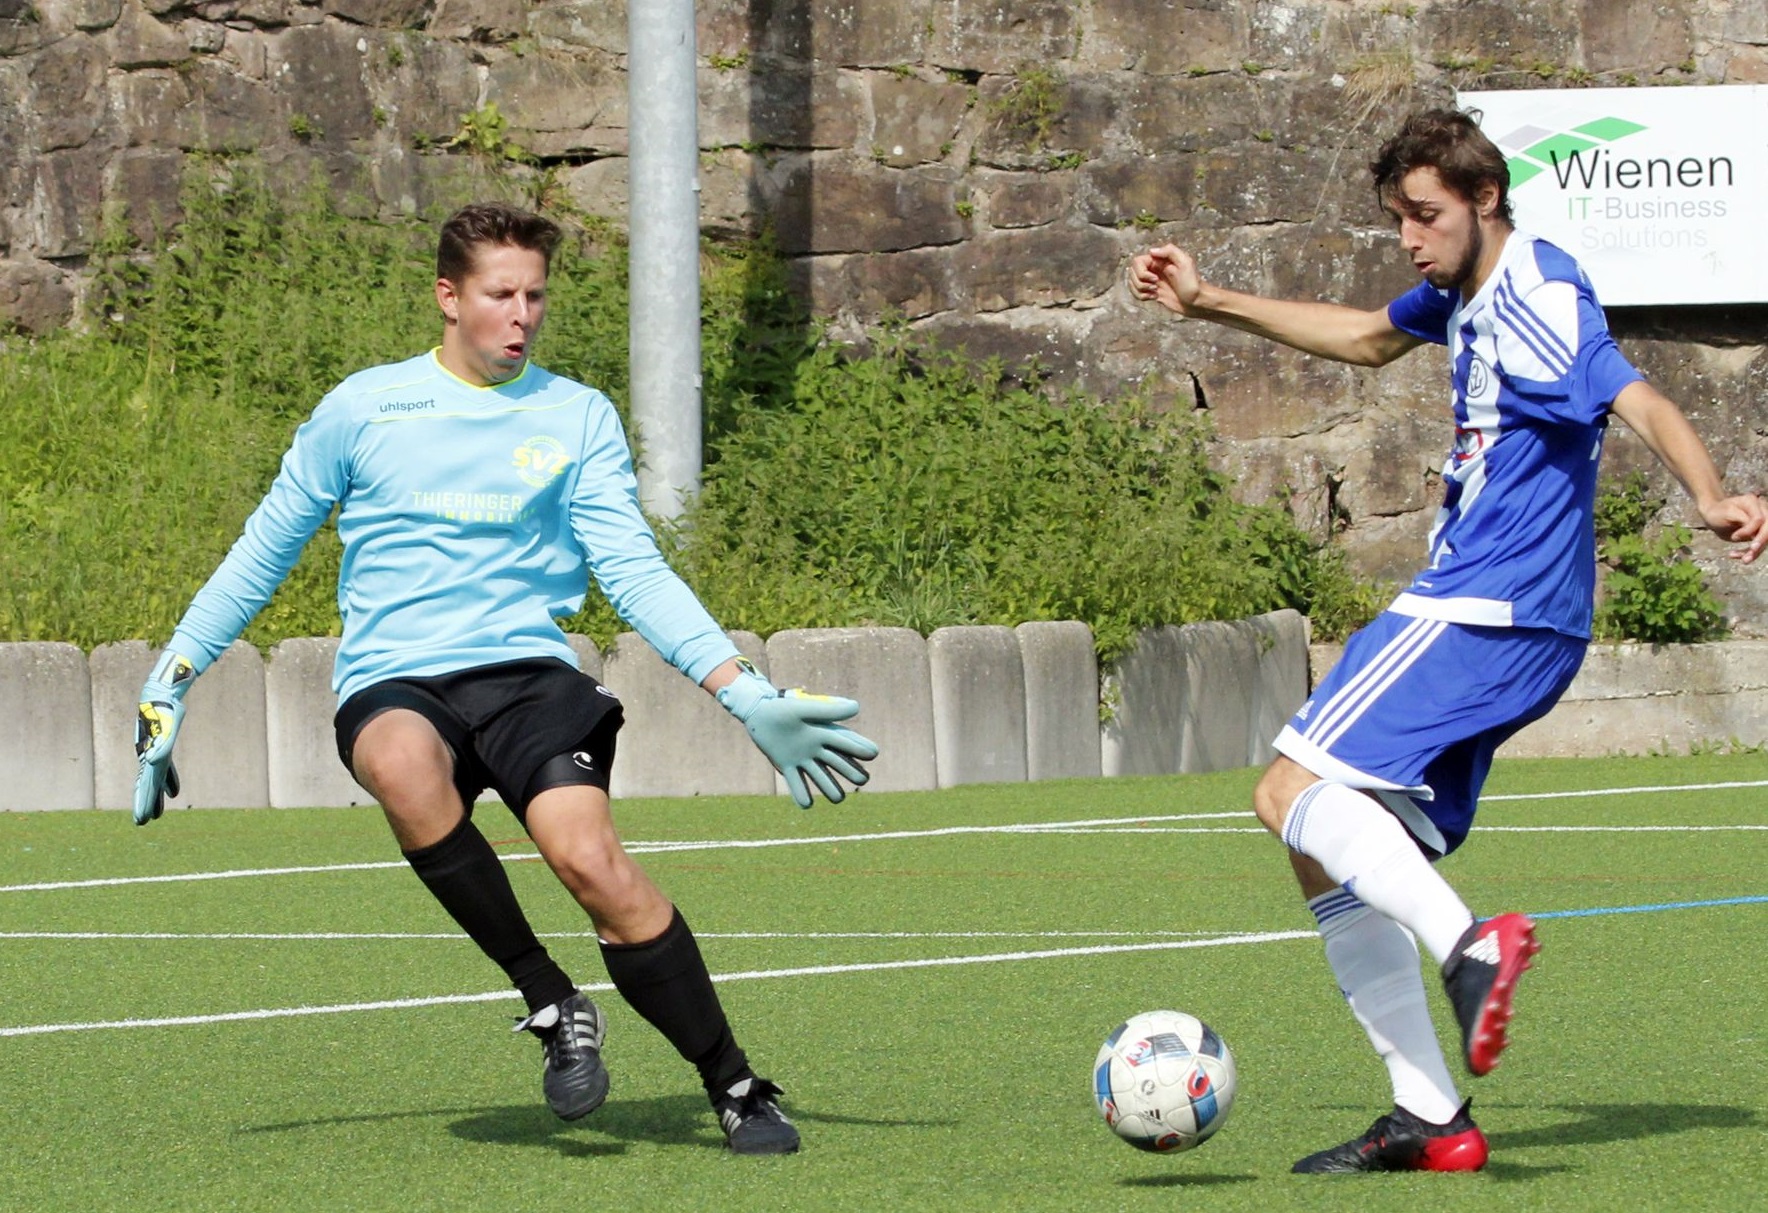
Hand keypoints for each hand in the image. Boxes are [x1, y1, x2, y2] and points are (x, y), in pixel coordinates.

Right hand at [134, 650, 195, 824]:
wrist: (159, 695)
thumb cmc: (164, 711)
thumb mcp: (167, 728)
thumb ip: (162, 745)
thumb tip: (155, 761)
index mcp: (149, 757)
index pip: (145, 785)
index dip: (143, 802)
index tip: (141, 819)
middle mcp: (149, 757)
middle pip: (147, 785)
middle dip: (145, 803)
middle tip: (142, 822)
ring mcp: (155, 753)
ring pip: (155, 780)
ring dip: (156, 796)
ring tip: (157, 814)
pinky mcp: (163, 748)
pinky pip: (165, 769)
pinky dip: (169, 781)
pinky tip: (174, 793)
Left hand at [715, 659, 879, 807]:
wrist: (758, 712)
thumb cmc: (782, 707)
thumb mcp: (806, 708)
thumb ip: (830, 710)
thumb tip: (857, 707)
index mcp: (823, 732)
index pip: (847, 743)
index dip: (860, 749)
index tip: (873, 754)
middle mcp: (816, 748)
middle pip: (839, 764)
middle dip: (852, 772)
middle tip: (862, 779)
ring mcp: (802, 759)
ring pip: (821, 778)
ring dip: (830, 788)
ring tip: (838, 798)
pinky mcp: (786, 765)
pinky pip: (796, 783)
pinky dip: (801, 794)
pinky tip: (807, 804)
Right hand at [1128, 243, 1203, 314]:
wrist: (1196, 302)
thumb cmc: (1193, 284)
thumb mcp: (1185, 262)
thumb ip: (1169, 251)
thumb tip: (1151, 251)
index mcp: (1159, 260)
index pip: (1137, 261)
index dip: (1141, 272)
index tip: (1155, 279)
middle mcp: (1153, 269)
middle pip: (1131, 273)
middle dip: (1140, 283)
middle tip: (1155, 287)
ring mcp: (1151, 281)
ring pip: (1132, 283)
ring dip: (1140, 291)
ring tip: (1154, 293)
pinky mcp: (1151, 292)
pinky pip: (1136, 293)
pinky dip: (1141, 297)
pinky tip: (1154, 297)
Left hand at [1698, 493, 1767, 563]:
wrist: (1713, 516)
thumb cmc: (1718, 513)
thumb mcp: (1727, 514)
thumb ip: (1743, 520)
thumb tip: (1755, 533)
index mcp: (1752, 502)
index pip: (1759, 519)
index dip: (1749, 530)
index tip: (1735, 537)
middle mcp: (1762, 510)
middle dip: (1760, 542)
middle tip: (1750, 552)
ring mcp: (1763, 522)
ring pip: (1766, 539)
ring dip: (1756, 552)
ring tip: (1744, 561)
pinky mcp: (1759, 533)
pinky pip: (1759, 545)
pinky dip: (1750, 553)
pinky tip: (1735, 555)